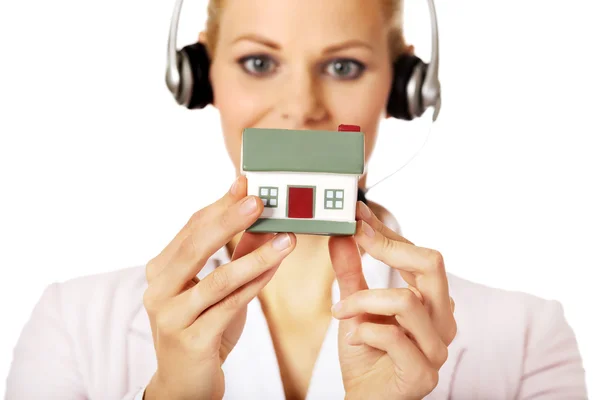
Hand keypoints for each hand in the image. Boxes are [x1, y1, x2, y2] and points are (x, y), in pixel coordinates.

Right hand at [142, 176, 296, 399]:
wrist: (185, 383)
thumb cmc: (203, 329)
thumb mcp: (219, 288)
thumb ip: (239, 254)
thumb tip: (264, 219)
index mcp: (161, 270)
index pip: (192, 228)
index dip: (220, 205)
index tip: (246, 184)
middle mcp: (159, 289)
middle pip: (196, 245)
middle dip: (230, 219)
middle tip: (260, 200)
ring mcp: (171, 316)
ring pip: (218, 279)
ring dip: (256, 256)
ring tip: (286, 238)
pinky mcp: (190, 340)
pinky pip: (229, 307)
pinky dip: (255, 285)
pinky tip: (275, 269)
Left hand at [328, 201, 455, 399]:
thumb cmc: (367, 353)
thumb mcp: (356, 306)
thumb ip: (351, 272)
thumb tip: (343, 235)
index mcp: (432, 302)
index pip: (420, 255)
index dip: (389, 233)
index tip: (358, 217)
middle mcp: (441, 321)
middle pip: (433, 266)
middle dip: (390, 248)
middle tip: (357, 240)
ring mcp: (436, 348)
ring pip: (407, 301)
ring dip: (364, 300)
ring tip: (340, 312)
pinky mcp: (422, 374)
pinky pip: (395, 338)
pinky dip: (364, 332)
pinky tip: (351, 338)